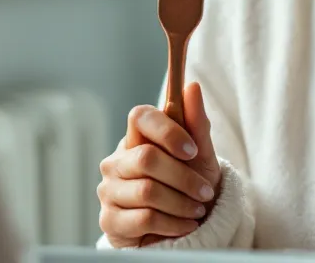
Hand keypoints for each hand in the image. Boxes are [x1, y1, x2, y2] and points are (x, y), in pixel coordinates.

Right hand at [98, 82, 221, 246]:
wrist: (186, 229)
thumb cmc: (190, 185)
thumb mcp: (200, 156)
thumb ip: (196, 123)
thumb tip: (192, 86)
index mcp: (135, 139)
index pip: (139, 117)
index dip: (166, 130)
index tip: (192, 150)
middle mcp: (116, 162)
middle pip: (147, 158)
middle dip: (183, 177)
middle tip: (204, 191)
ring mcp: (109, 191)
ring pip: (147, 191)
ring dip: (181, 203)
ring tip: (198, 210)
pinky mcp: (110, 221)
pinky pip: (144, 218)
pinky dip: (173, 223)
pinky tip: (185, 225)